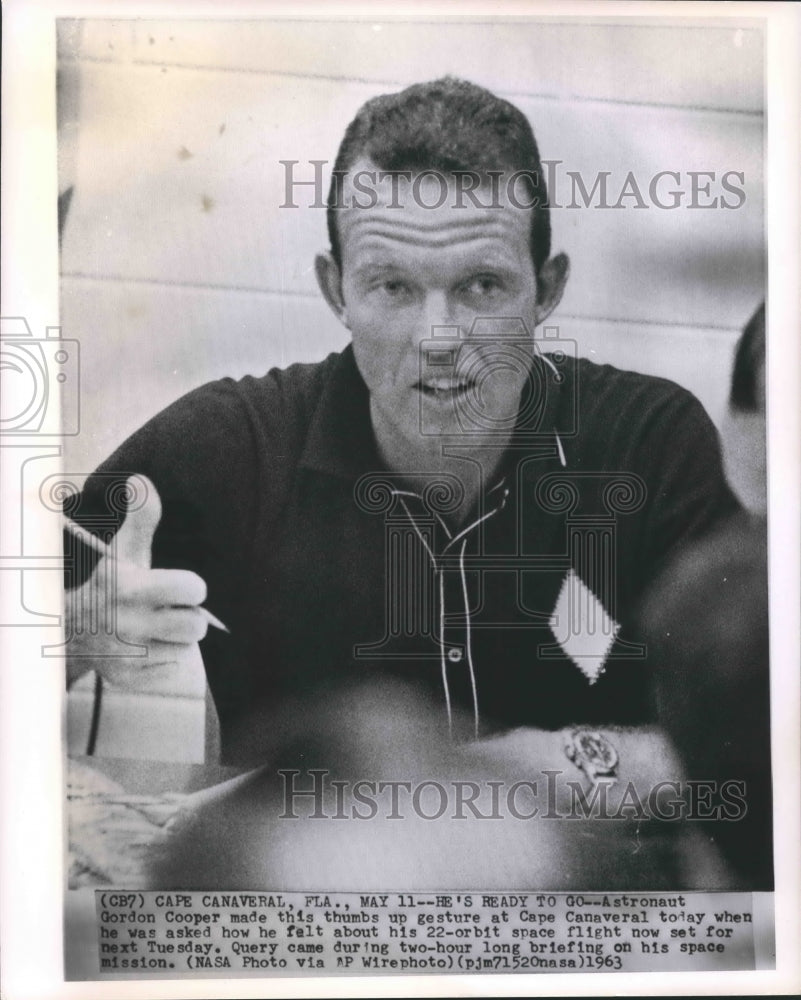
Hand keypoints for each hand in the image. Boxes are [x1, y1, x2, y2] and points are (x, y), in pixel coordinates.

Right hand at [66, 476, 209, 688]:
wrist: (67, 630)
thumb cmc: (110, 584)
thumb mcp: (123, 552)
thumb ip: (142, 518)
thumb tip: (142, 479)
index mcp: (130, 588)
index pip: (194, 589)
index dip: (192, 587)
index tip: (179, 588)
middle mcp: (128, 624)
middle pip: (196, 626)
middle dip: (189, 618)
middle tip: (170, 611)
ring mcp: (127, 656)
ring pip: (186, 651)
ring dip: (177, 641)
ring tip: (157, 630)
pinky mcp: (126, 680)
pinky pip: (172, 673)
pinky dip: (165, 663)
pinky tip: (148, 649)